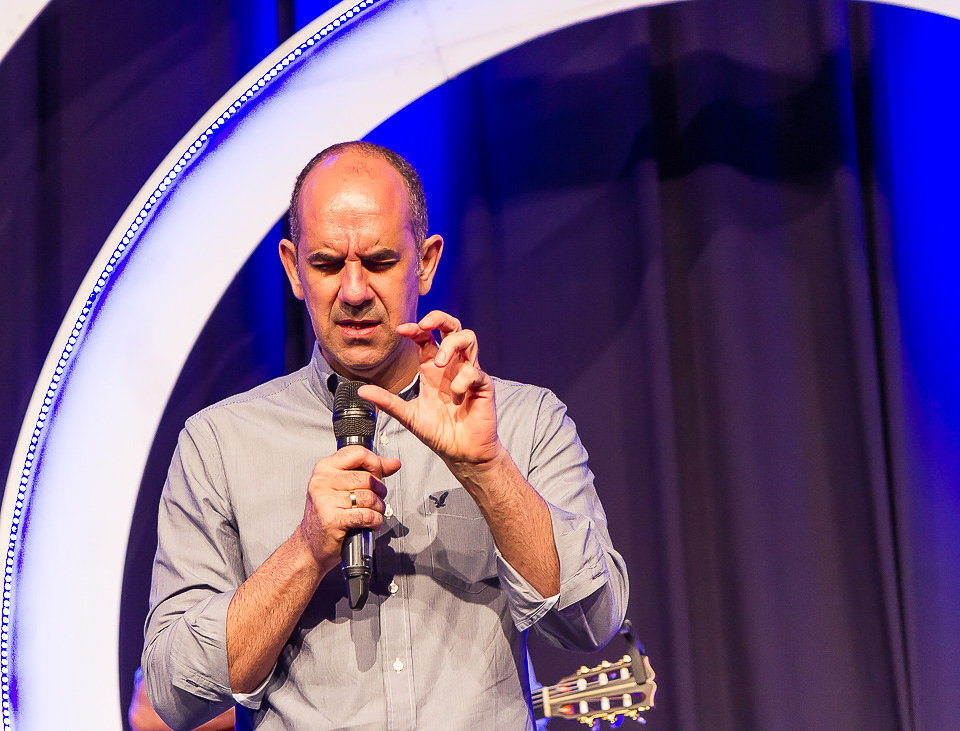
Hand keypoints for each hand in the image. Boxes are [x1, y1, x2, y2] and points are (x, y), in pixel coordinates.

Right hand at [295, 446, 399, 573]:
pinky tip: (369, 523)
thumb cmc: (328, 514)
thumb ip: (370, 471)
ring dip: (378, 508)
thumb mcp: (344, 486)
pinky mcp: (332, 519)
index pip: (358, 452)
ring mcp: (325, 500)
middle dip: (380, 491)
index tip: (378, 473)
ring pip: (369, 497)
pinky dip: (375, 521)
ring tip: (372, 512)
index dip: (375, 463)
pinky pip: (367, 515)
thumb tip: (393, 463)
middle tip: (376, 499)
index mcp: (325, 468)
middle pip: (368, 478)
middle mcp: (322, 481)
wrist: (310, 544)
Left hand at [359, 310, 504, 473]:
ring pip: (468, 338)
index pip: (426, 337)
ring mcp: (469, 372)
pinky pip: (475, 371)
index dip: (415, 328)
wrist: (461, 452)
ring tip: (441, 363)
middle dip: (439, 318)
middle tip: (425, 325)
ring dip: (452, 345)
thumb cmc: (439, 432)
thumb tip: (361, 390)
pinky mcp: (483, 385)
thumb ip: (387, 401)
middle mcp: (451, 365)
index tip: (400, 330)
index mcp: (432, 368)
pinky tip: (456, 396)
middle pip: (451, 326)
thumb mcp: (408, 415)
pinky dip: (463, 380)